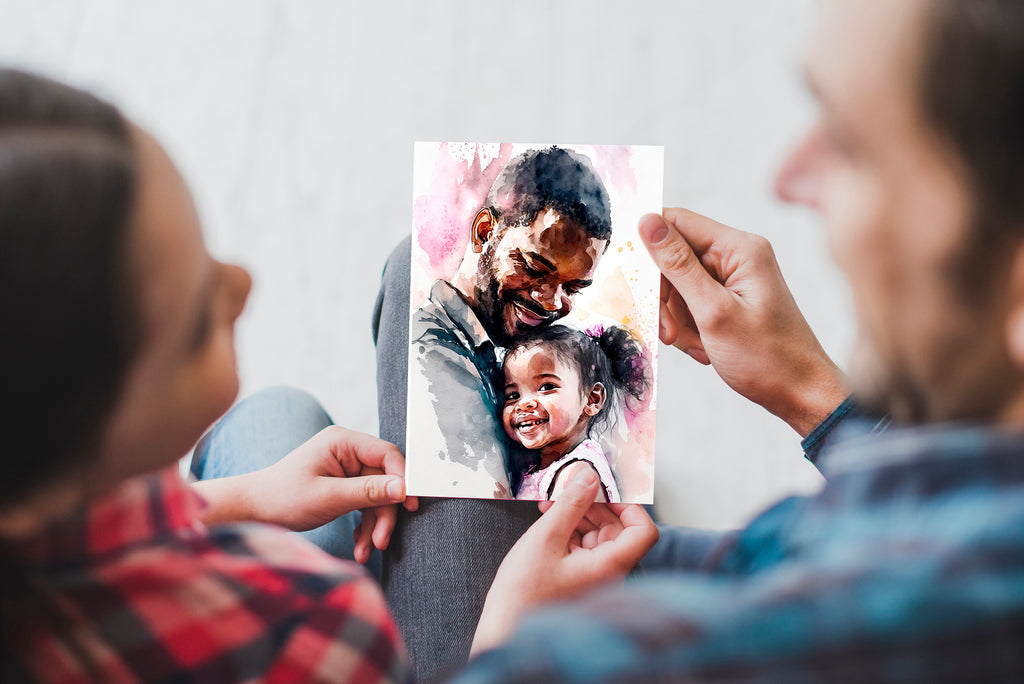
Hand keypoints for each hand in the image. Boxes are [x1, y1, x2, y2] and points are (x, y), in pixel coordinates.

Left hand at [194, 426, 417, 563]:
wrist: (253, 512)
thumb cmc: (282, 498)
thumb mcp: (328, 497)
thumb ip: (367, 492)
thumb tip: (403, 489)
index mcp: (343, 442)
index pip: (387, 454)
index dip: (403, 478)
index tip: (411, 505)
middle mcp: (347, 451)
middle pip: (385, 480)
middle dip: (384, 512)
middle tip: (382, 540)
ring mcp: (346, 468)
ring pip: (377, 496)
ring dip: (375, 525)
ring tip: (366, 550)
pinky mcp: (344, 485)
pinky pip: (365, 504)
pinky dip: (365, 525)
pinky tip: (360, 545)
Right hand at [471, 468, 657, 654]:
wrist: (504, 632)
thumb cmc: (523, 595)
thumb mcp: (545, 538)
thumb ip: (571, 504)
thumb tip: (590, 477)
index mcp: (610, 567)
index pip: (643, 532)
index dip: (628, 506)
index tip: (603, 491)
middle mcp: (609, 575)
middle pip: (619, 531)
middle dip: (595, 507)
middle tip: (569, 491)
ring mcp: (595, 581)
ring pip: (599, 539)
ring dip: (579, 518)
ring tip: (551, 506)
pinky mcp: (579, 583)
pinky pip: (584, 551)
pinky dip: (570, 534)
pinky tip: (549, 523)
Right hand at [639, 208, 847, 435]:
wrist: (800, 393)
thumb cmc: (768, 356)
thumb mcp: (714, 311)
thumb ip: (678, 265)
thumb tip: (647, 223)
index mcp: (739, 248)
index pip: (677, 222)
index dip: (649, 245)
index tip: (634, 278)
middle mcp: (736, 256)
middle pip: (672, 257)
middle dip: (664, 295)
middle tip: (669, 330)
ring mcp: (733, 278)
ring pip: (677, 285)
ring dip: (675, 317)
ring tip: (693, 343)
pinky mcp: (728, 299)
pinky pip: (689, 303)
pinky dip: (687, 327)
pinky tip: (703, 346)